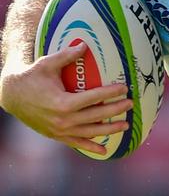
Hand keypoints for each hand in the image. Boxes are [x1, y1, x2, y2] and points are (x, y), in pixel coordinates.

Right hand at [0, 42, 131, 153]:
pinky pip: (77, 143)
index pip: (94, 97)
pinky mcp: (57, 136)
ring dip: (110, 129)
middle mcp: (63, 119)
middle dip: (116, 109)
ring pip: (91, 132)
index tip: (124, 88)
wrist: (11, 96)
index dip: (111, 92)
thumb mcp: (47, 64)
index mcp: (63, 102)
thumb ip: (67, 55)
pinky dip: (91, 147)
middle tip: (130, 104)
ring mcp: (60, 130)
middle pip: (97, 115)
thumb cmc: (31, 78)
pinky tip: (104, 151)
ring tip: (126, 125)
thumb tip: (84, 45)